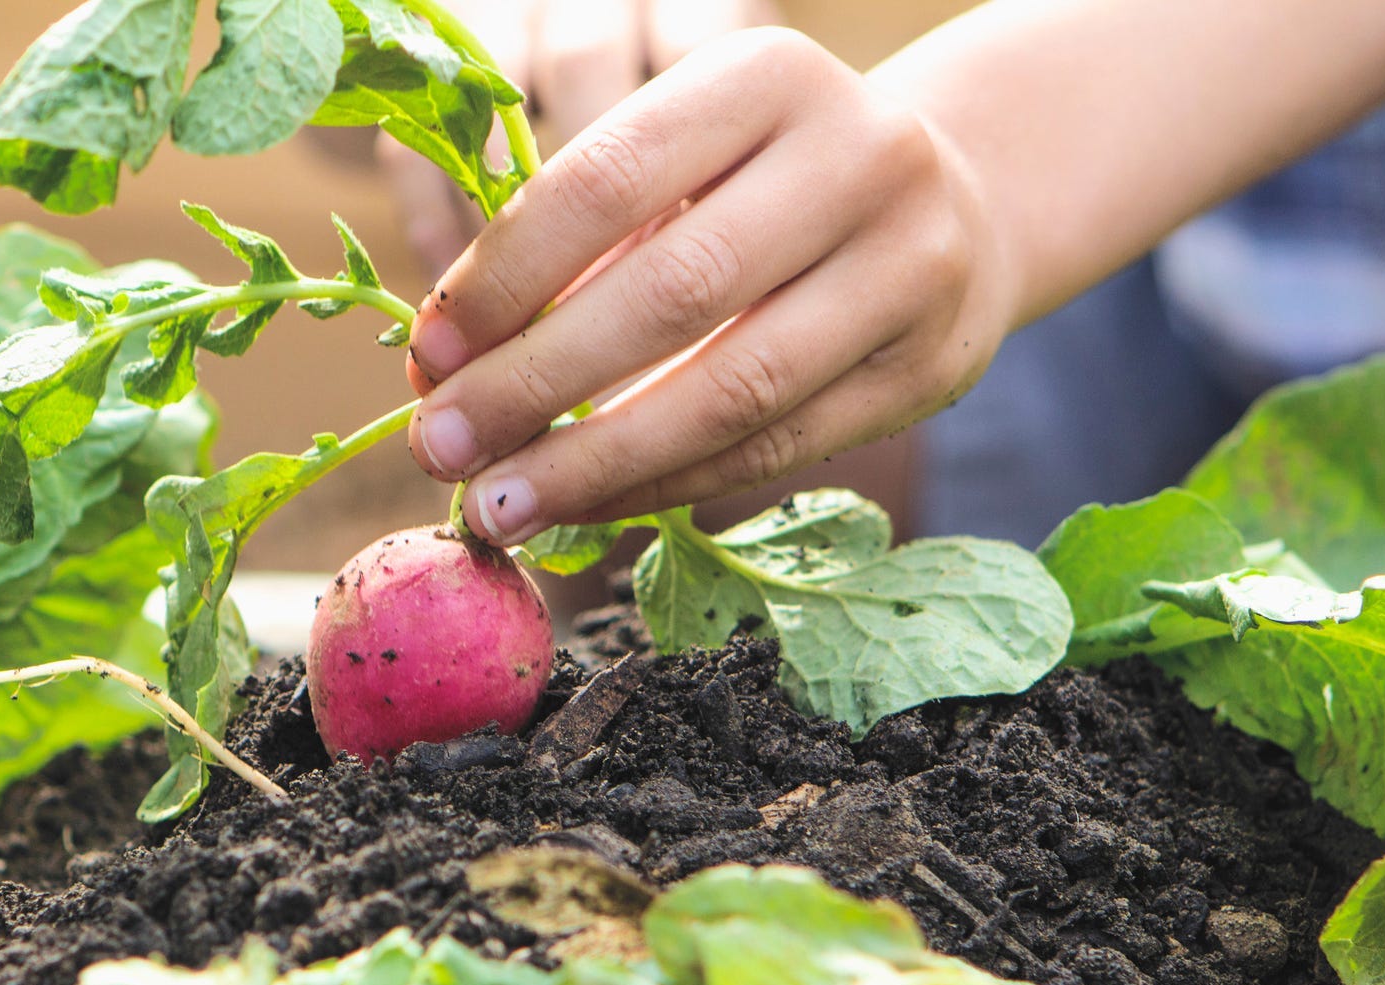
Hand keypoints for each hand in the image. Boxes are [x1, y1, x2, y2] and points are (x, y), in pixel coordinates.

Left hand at [404, 27, 1013, 545]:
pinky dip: (665, 486)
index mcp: (768, 76)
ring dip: (594, 462)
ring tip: (497, 506)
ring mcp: (911, 267)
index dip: (504, 278)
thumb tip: (442, 368)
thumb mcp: (683, 168)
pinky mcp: (928, 370)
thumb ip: (576, 247)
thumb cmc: (767, 188)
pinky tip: (584, 508)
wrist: (957, 205)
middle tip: (438, 447)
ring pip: (732, 389)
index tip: (426, 352)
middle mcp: (859, 156)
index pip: (607, 179)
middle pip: (670, 291)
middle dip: (533, 383)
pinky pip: (773, 450)